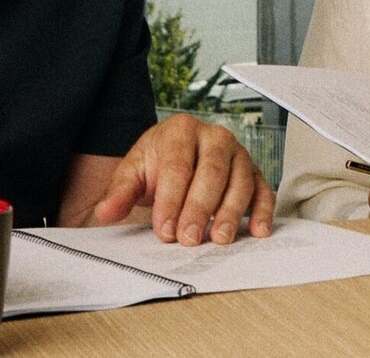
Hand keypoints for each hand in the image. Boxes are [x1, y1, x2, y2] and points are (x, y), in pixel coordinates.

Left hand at [91, 114, 274, 245]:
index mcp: (181, 129)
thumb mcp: (133, 174)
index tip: (164, 229)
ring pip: (240, 180)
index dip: (171, 199)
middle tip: (189, 239)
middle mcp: (214, 136)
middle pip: (212, 171)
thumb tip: (106, 212)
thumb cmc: (156, 165)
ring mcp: (238, 153)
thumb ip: (119, 193)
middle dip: (200, 208)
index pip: (178, 165)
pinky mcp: (254, 172)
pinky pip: (264, 189)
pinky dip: (263, 210)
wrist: (175, 157)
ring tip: (219, 238)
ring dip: (231, 212)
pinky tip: (258, 230)